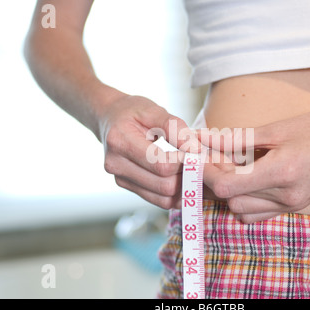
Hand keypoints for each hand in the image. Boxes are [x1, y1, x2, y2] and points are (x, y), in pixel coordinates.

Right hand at [99, 94, 195, 209]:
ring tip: (194, 171)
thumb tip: (196, 149)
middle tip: (201, 164)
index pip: (161, 164)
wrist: (108, 117)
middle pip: (164, 185)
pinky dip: (176, 194)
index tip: (200, 154)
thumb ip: (175, 128)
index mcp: (120, 141)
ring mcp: (119, 179)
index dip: (185, 162)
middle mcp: (116, 165)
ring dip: (184, 187)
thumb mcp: (152, 110)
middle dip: (187, 176)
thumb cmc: (132, 111)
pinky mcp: (126, 186)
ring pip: (163, 198)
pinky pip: (158, 200)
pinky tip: (183, 178)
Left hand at [200, 106, 309, 222]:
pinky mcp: (296, 207)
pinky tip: (249, 180)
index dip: (207, 173)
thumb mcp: (274, 129)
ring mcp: (293, 205)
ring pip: (243, 211)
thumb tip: (202, 140)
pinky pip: (259, 213)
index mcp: (282, 173)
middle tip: (215, 157)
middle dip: (217, 181)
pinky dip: (246, 200)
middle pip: (232, 201)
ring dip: (230, 192)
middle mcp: (287, 197)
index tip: (199, 157)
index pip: (228, 186)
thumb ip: (235, 139)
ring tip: (232, 167)